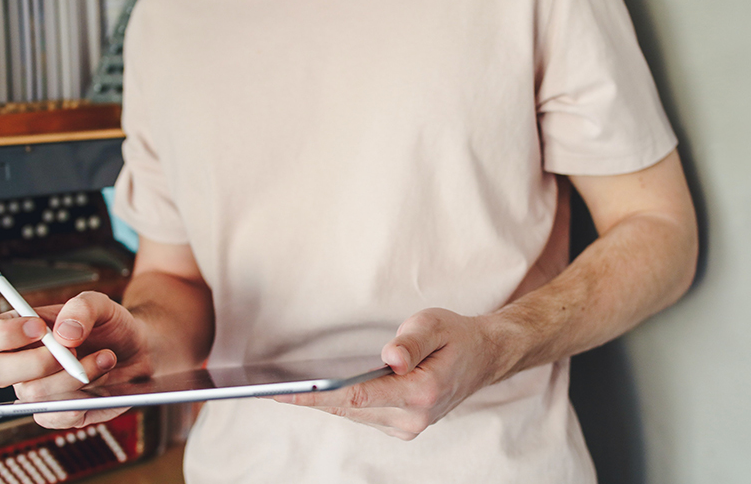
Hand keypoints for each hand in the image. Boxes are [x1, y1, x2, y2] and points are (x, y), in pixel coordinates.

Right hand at [0, 291, 152, 428]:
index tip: (38, 326)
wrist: (141, 349)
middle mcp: (18, 364)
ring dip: (73, 375)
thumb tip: (63, 334)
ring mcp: (35, 391)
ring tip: (106, 357)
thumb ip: (81, 308)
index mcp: (16, 331)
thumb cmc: (110, 324)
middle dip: (35, 361)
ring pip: (32, 394)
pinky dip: (78, 402)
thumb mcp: (101, 303)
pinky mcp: (57, 412)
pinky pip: (52, 417)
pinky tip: (99, 383)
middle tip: (72, 350)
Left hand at [272, 307, 502, 439]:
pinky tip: (315, 396)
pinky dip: (339, 406)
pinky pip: (362, 416)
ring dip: (321, 405)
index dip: (318, 397)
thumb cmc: (456, 336)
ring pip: (353, 416)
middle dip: (308, 402)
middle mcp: (413, 418)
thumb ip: (412, 341)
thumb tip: (390, 358)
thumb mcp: (435, 324)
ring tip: (281, 394)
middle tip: (266, 392)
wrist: (483, 358)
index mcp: (421, 392)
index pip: (359, 397)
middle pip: (349, 410)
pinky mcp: (402, 426)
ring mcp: (407, 426)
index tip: (286, 394)